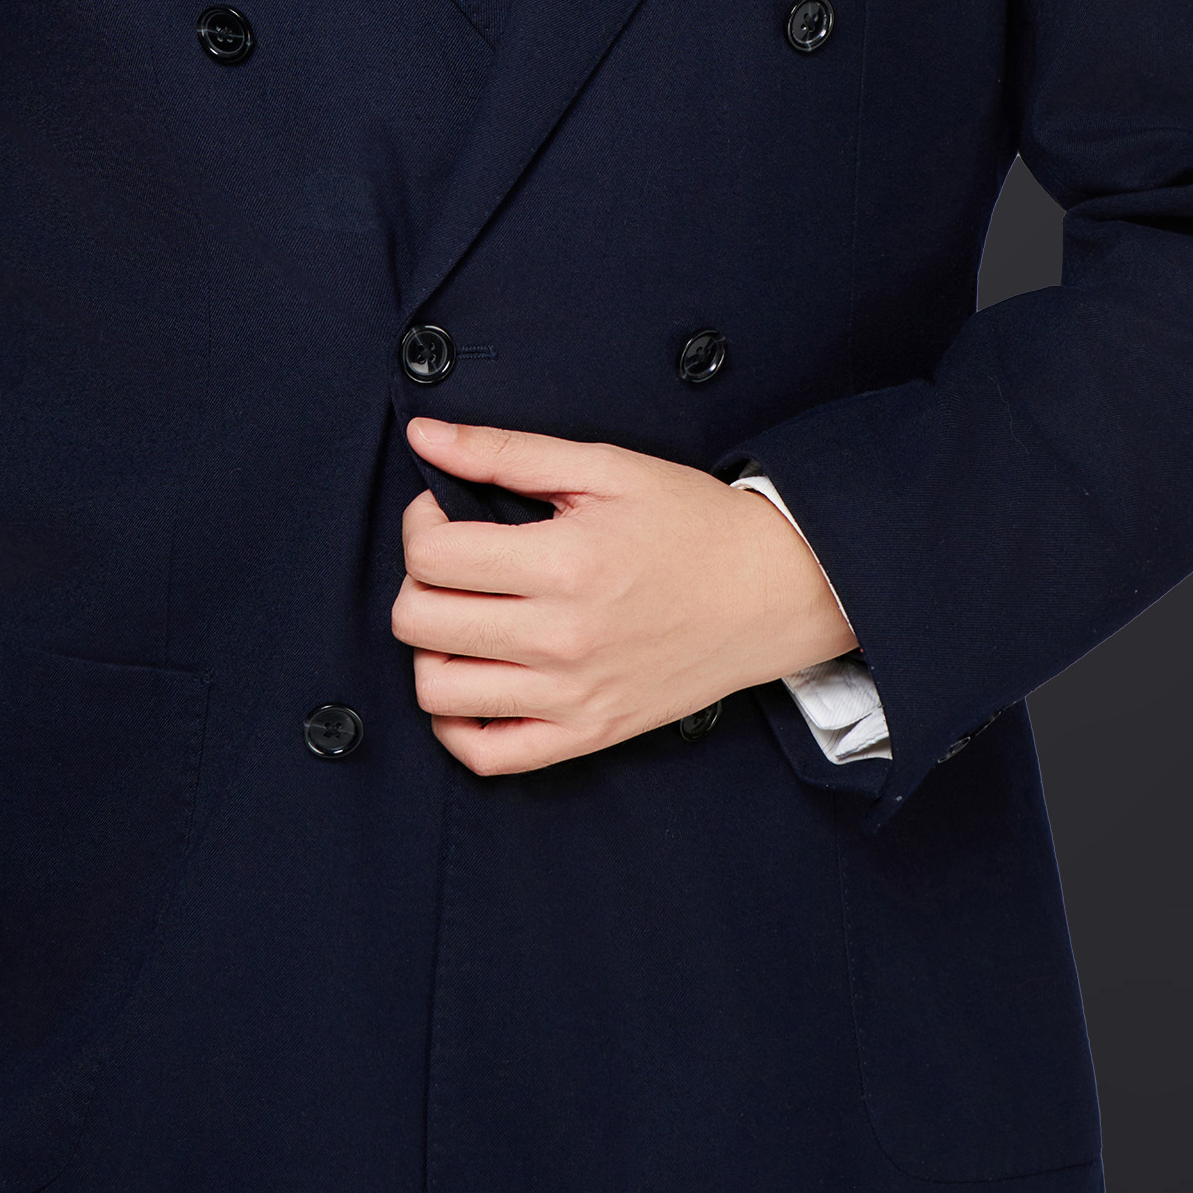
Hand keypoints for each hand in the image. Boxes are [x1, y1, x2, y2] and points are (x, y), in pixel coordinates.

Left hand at [394, 419, 856, 776]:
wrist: (774, 590)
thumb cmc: (693, 523)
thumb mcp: (605, 467)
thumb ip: (506, 452)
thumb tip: (423, 438)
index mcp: (566, 563)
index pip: (431, 555)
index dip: (421, 523)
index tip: (446, 512)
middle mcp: (563, 638)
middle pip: (419, 622)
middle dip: (419, 581)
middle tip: (456, 561)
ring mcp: (573, 696)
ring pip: (437, 690)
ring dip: (431, 649)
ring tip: (465, 617)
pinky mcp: (587, 733)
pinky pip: (487, 755)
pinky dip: (456, 724)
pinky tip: (470, 681)